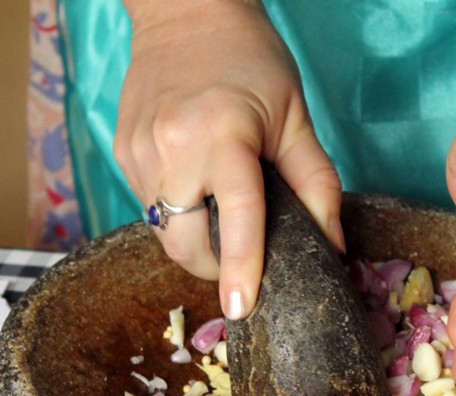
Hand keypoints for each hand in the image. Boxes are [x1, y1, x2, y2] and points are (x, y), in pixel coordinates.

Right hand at [115, 0, 342, 319]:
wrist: (186, 14)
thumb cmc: (250, 60)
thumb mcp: (295, 117)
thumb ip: (317, 183)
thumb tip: (333, 244)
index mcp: (222, 134)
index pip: (237, 217)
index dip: (241, 268)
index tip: (242, 307)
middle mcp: (172, 146)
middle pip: (185, 243)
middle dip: (213, 266)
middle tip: (239, 259)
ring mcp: (139, 151)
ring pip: (163, 231)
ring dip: (193, 240)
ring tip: (218, 212)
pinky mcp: (122, 152)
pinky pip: (148, 207)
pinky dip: (175, 213)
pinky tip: (193, 183)